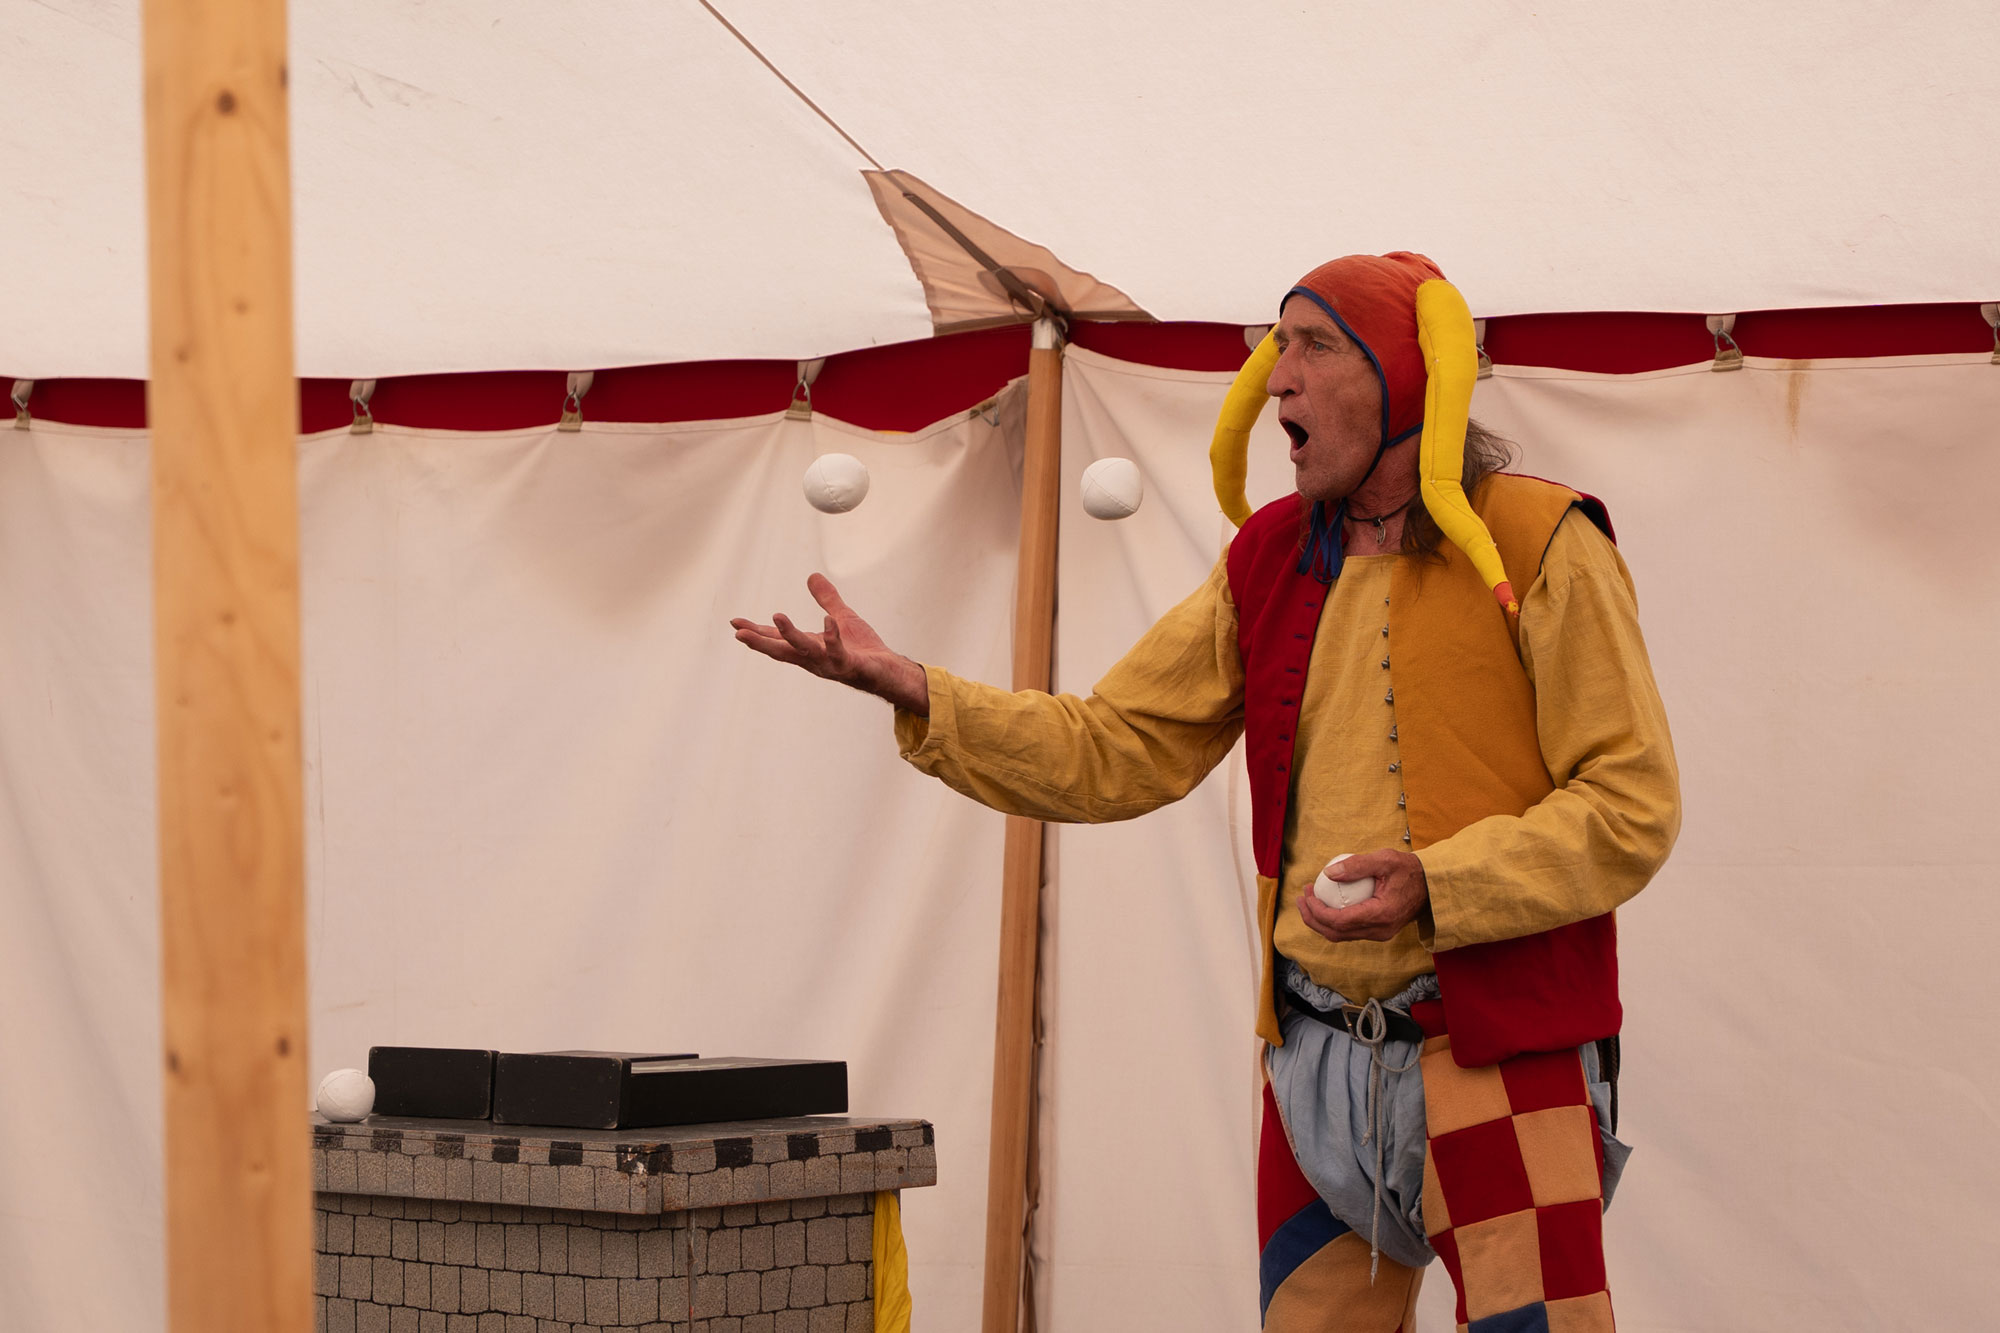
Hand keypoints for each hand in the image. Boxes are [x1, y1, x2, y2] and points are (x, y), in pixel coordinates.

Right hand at [730, 574, 929, 714]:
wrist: (888, 672)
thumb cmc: (863, 650)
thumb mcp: (842, 618)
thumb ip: (827, 600)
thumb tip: (812, 577)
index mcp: (808, 648)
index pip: (777, 640)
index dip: (756, 631)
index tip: (735, 623)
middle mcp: (814, 659)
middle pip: (782, 650)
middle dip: (760, 642)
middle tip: (739, 633)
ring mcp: (830, 663)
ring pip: (805, 650)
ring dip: (790, 635)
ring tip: (777, 616)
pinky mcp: (848, 665)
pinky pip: (838, 651)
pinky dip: (832, 637)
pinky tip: (827, 621)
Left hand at [1297, 849, 1427, 942]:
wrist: (1431, 886)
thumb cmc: (1409, 870)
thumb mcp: (1384, 860)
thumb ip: (1357, 865)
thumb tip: (1328, 873)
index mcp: (1380, 915)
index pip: (1339, 921)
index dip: (1316, 910)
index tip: (1307, 892)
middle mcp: (1379, 930)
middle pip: (1335, 933)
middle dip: (1312, 918)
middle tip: (1301, 897)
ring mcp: (1380, 934)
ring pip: (1341, 935)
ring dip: (1320, 920)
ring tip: (1308, 899)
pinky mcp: (1378, 932)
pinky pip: (1350, 931)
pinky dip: (1333, 920)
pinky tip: (1326, 902)